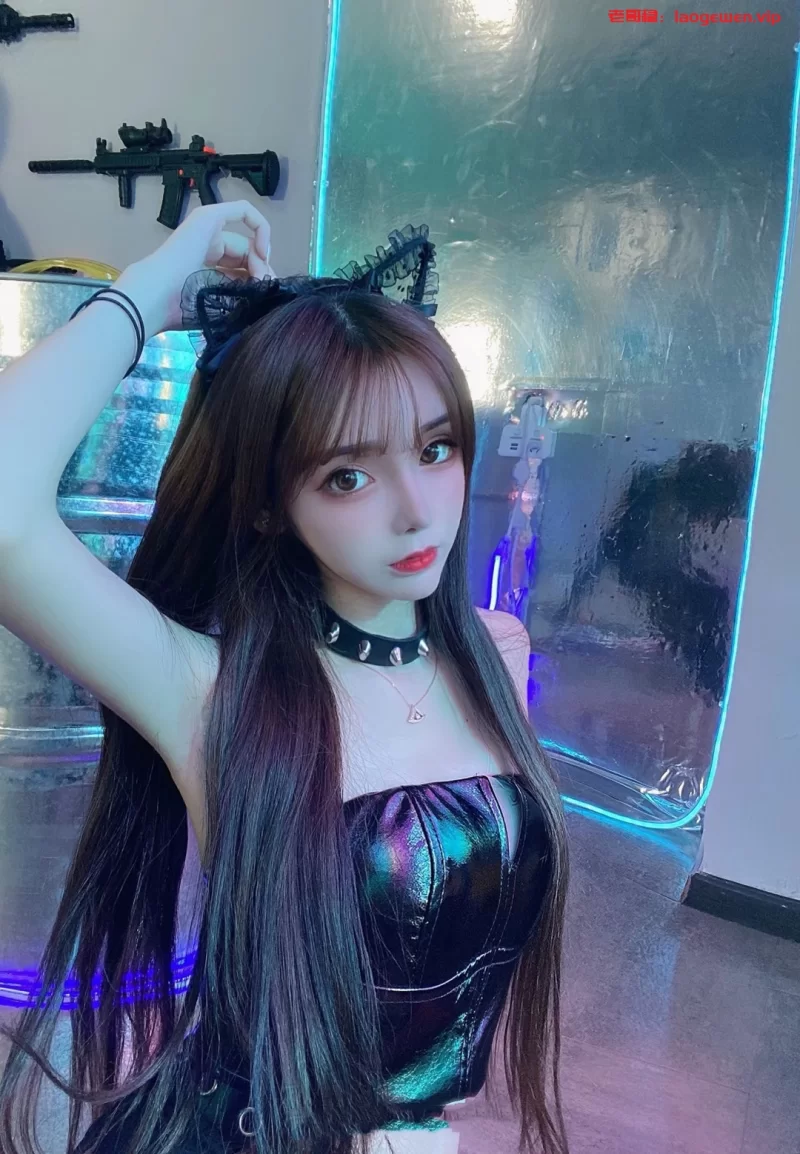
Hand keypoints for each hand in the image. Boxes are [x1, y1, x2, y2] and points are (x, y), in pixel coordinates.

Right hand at [115, 201, 274, 337]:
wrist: (157, 297)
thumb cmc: (183, 307)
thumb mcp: (221, 304)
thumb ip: (244, 294)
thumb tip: (269, 285)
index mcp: (205, 269)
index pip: (240, 272)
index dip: (256, 281)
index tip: (262, 294)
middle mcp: (206, 246)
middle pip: (246, 257)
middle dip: (260, 271)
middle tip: (265, 288)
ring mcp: (206, 229)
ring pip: (247, 241)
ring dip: (260, 259)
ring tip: (261, 278)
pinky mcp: (209, 217)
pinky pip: (244, 212)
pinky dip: (261, 227)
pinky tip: (263, 250)